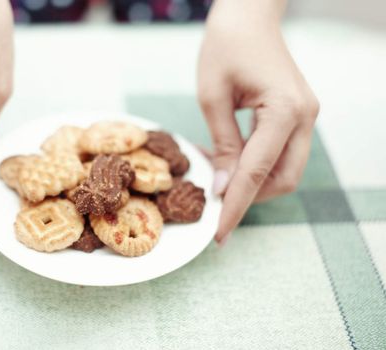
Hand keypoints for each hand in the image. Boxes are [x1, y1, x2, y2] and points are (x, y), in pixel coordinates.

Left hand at [197, 0, 318, 244]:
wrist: (248, 14)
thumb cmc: (226, 46)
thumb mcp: (212, 97)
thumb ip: (223, 146)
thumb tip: (224, 188)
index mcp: (285, 111)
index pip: (257, 173)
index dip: (236, 206)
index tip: (218, 233)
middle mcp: (304, 117)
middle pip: (283, 180)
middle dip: (249, 198)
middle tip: (214, 206)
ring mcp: (305, 116)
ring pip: (284, 171)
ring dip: (252, 182)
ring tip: (216, 177)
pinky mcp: (297, 115)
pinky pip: (280, 153)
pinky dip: (256, 165)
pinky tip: (228, 161)